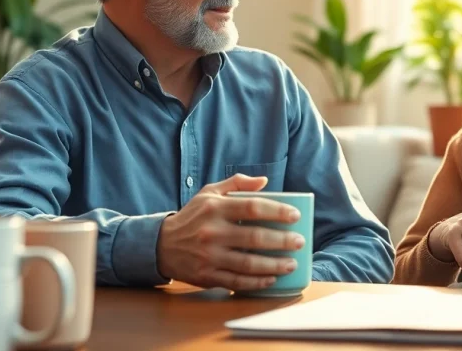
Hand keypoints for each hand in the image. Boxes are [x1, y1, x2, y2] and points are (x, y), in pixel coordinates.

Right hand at [156, 174, 305, 291]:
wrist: (161, 245)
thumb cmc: (192, 216)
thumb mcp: (209, 193)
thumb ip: (237, 184)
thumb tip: (264, 180)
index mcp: (215, 209)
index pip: (253, 208)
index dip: (277, 212)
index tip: (295, 216)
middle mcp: (212, 232)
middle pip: (255, 237)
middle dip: (282, 241)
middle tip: (300, 242)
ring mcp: (209, 256)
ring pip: (248, 263)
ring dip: (274, 265)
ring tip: (291, 264)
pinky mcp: (206, 276)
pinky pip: (236, 281)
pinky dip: (256, 282)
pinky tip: (271, 279)